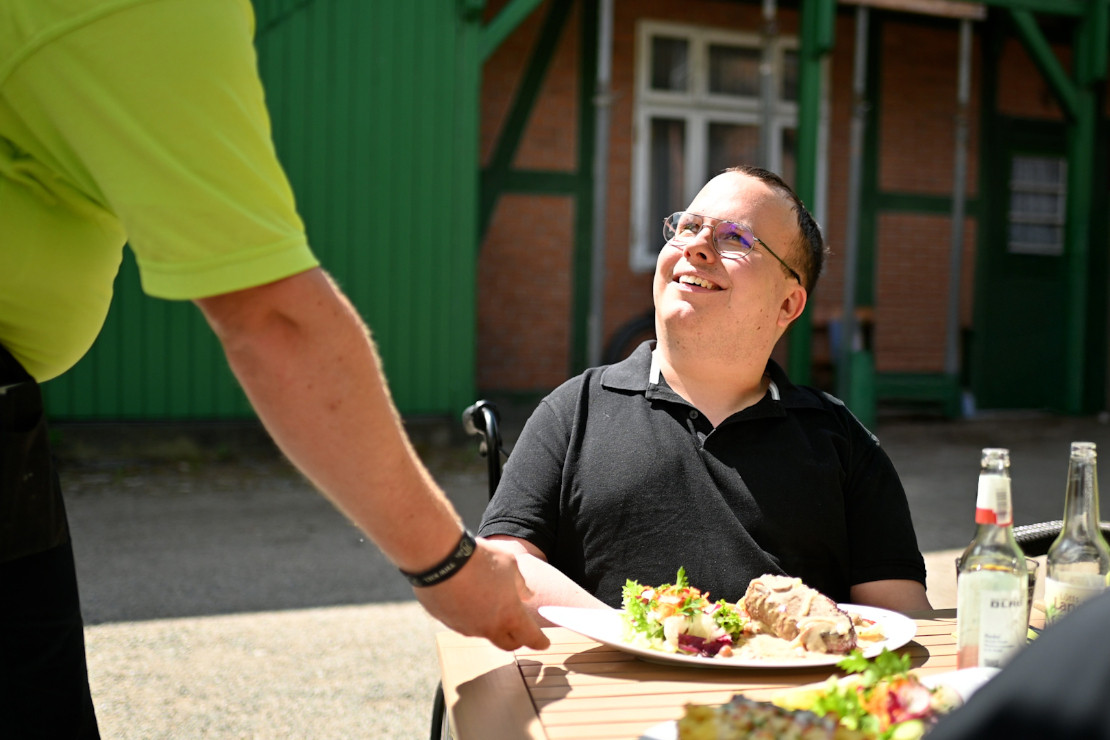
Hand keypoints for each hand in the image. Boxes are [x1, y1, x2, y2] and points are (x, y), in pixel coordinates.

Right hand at [414, 537, 550, 650]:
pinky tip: (466, 598)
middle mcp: (488, 627)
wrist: (441, 558)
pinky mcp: (447, 622)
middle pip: (508, 644)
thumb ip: (520, 584)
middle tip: (520, 630)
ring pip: (483, 632)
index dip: (540, 641)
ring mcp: (465, 627)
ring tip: (488, 602)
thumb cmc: (480, 558)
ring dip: (490, 624)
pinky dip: (468, 615)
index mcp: (510, 615)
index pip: (531, 637)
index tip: (544, 643)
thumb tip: (528, 594)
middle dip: (517, 639)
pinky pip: (462, 623)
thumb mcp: (509, 564)